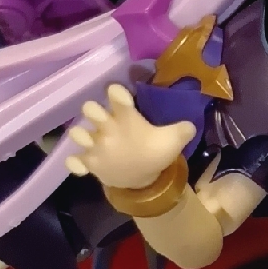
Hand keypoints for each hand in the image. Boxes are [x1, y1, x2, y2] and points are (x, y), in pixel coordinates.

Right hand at [64, 85, 194, 189]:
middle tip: (101, 118)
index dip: (117, 94)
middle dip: (94, 111)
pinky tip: (81, 168)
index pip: (118, 98)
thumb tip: (192, 126)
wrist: (142, 175)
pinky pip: (74, 161)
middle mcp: (108, 128)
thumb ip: (182, 131)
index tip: (118, 93)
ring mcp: (97, 145)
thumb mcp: (171, 140)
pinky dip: (74, 163)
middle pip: (91, 109)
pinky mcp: (90, 162)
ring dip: (81, 134)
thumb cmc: (154, 151)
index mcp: (126, 118)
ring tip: (89, 141)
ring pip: (79, 132)